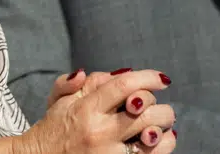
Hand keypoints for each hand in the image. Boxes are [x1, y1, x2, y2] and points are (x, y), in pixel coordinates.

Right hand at [0, 70, 175, 153]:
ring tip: (157, 119)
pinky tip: (157, 136)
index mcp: (85, 109)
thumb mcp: (58, 100)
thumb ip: (77, 81)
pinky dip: (164, 142)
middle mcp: (100, 131)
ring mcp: (111, 152)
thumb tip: (106, 74)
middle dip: (154, 101)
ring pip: (154, 132)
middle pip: (144, 108)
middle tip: (151, 102)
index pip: (123, 86)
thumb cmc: (54, 129)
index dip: (148, 78)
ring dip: (162, 121)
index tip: (161, 79)